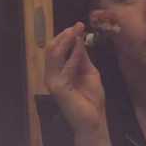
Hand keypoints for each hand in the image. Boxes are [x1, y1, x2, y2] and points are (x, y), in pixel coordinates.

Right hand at [45, 22, 119, 145]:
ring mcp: (52, 81)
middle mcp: (52, 75)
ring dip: (66, 41)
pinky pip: (65, 66)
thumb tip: (79, 39)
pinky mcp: (57, 87)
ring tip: (76, 31)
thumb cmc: (91, 99)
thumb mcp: (89, 72)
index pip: (56, 49)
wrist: (93, 120)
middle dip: (64, 35)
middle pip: (52, 49)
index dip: (66, 36)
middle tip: (77, 26)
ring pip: (54, 54)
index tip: (79, 25)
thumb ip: (81, 57)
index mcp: (58, 71)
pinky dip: (73, 55)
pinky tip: (81, 47)